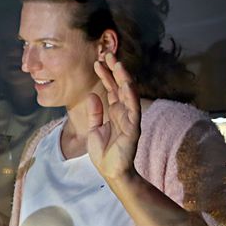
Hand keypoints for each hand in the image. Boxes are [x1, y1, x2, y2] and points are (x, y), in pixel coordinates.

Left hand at [88, 52, 140, 184]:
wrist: (111, 171)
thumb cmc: (104, 152)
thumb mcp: (94, 128)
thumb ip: (95, 112)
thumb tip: (92, 95)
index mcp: (115, 111)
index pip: (110, 88)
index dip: (105, 75)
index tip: (98, 61)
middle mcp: (124, 111)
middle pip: (120, 86)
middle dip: (114, 70)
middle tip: (108, 54)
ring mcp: (129, 118)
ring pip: (128, 94)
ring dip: (123, 78)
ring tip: (117, 64)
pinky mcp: (133, 128)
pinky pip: (133, 109)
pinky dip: (130, 96)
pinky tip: (126, 84)